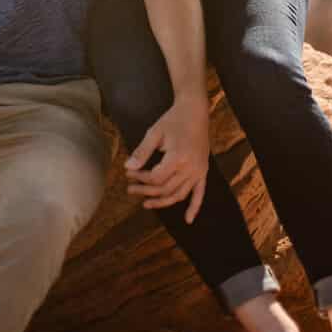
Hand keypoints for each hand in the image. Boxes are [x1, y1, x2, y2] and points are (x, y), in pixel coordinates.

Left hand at [124, 96, 210, 223]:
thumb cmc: (173, 120)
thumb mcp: (154, 132)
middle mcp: (190, 167)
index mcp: (178, 157)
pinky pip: (199, 193)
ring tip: (145, 203)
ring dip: (162, 201)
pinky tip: (188, 220)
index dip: (140, 179)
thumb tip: (127, 167)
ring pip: (179, 194)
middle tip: (130, 189)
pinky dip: (194, 207)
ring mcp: (198, 171)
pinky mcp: (203, 171)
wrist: (195, 111)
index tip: (129, 174)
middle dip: (145, 191)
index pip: (156, 178)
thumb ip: (142, 151)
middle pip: (165, 188)